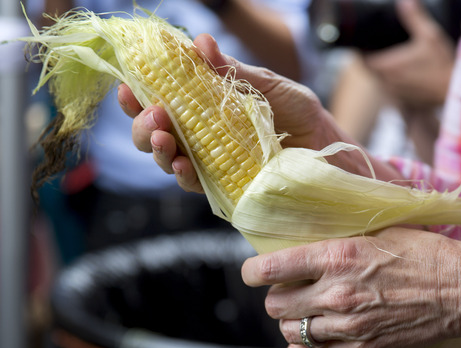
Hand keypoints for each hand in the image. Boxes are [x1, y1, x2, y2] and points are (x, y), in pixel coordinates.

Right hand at [118, 33, 345, 192]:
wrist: (333, 152)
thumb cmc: (301, 116)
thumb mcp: (270, 86)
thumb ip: (235, 71)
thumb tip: (201, 42)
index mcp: (204, 110)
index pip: (161, 102)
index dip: (138, 96)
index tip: (127, 86)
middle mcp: (201, 139)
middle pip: (156, 135)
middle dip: (145, 126)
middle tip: (154, 115)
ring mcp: (212, 167)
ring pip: (170, 162)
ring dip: (159, 150)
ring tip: (164, 139)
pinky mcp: (227, 192)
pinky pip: (198, 187)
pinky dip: (186, 175)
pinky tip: (184, 165)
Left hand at [241, 227, 460, 347]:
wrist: (460, 288)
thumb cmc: (423, 252)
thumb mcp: (376, 230)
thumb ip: (337, 240)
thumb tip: (307, 241)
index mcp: (336, 256)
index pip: (271, 269)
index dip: (253, 271)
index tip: (253, 271)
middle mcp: (336, 292)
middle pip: (275, 304)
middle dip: (275, 296)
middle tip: (287, 290)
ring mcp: (348, 324)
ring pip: (292, 330)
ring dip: (291, 321)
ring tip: (302, 312)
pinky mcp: (362, 347)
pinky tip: (302, 341)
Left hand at [362, 0, 455, 108]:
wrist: (454, 90)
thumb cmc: (442, 64)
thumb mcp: (429, 36)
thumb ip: (414, 18)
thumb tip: (404, 2)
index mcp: (388, 66)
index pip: (363, 60)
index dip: (362, 52)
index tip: (364, 43)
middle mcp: (388, 82)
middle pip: (371, 70)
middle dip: (372, 59)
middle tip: (377, 48)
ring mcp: (395, 93)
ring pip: (380, 81)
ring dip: (382, 71)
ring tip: (390, 59)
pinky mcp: (403, 101)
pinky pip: (391, 90)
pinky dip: (392, 81)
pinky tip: (403, 73)